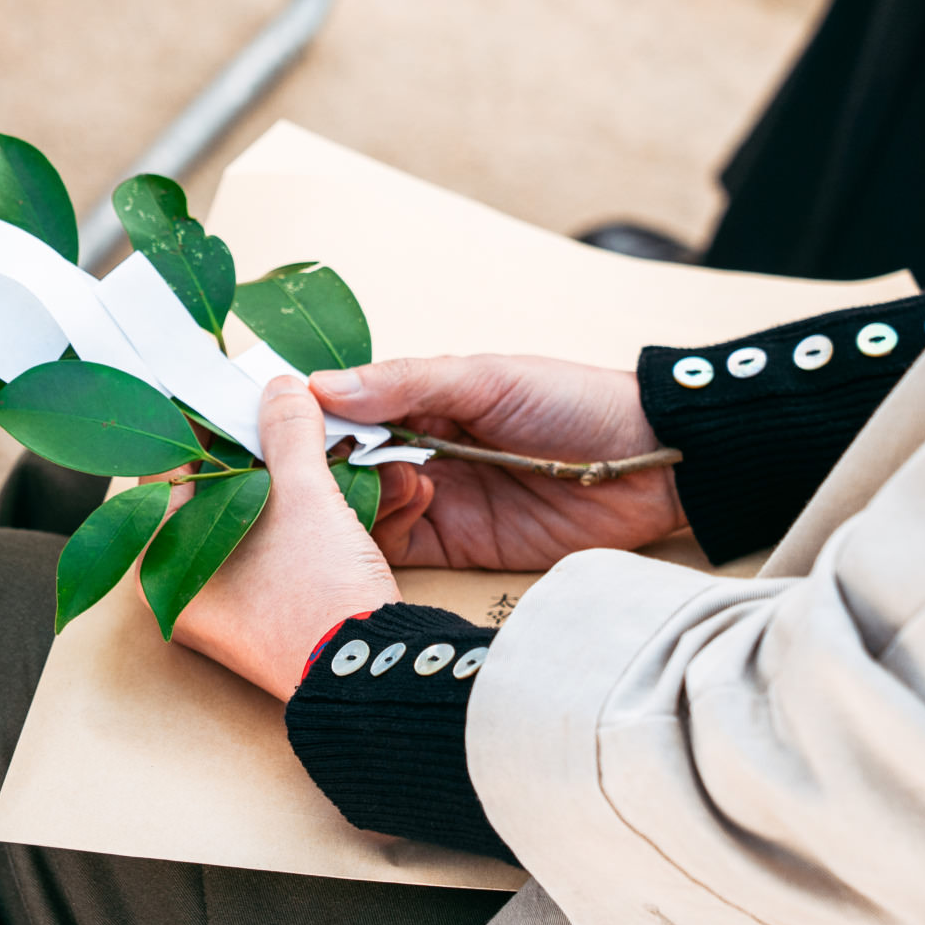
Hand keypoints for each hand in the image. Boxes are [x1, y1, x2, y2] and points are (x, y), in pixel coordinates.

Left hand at [148, 377, 399, 701]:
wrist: (375, 680)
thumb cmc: (317, 594)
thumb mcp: (303, 498)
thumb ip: (286, 433)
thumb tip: (278, 389)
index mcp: (163, 558)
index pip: (169, 465)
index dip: (205, 419)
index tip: (235, 388)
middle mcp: (186, 584)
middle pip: (223, 489)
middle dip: (273, 450)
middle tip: (298, 413)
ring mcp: (231, 603)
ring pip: (263, 517)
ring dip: (310, 481)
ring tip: (349, 449)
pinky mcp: (274, 614)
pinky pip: (288, 547)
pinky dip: (322, 517)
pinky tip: (366, 488)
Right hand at [312, 355, 685, 570]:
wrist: (652, 464)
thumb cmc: (574, 402)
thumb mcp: (486, 378)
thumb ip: (406, 383)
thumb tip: (321, 387)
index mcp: (417, 399)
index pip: (341, 409)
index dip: (304, 418)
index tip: (272, 423)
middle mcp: (414, 449)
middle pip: (339, 465)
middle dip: (318, 467)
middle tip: (304, 468)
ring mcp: (430, 499)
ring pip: (357, 509)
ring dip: (351, 500)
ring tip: (375, 482)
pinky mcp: (452, 544)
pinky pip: (394, 547)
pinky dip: (377, 537)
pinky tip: (393, 512)